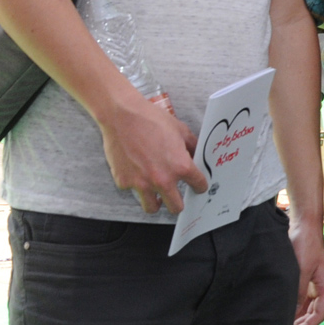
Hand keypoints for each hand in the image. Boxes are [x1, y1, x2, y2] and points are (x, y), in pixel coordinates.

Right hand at [98, 90, 206, 213]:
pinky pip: (133, 191)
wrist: (123, 117)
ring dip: (157, 202)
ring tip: (157, 194)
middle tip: (177, 197)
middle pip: (176, 207)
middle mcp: (162, 179)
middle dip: (179, 203)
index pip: (198, 185)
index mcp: (180, 167)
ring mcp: (142, 183)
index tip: (198, 187)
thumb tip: (196, 155)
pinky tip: (136, 172)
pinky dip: (136, 185)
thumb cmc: (152, 120)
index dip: (200, 186)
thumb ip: (191, 146)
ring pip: (152, 208)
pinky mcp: (124, 182)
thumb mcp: (180, 130)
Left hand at [289, 213, 323, 324]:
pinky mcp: (304, 279)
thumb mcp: (301, 271)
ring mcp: (312, 283)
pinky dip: (294, 306)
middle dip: (301, 323)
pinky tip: (284, 310)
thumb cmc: (306, 244)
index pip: (319, 313)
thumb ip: (299, 293)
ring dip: (296, 316)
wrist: (303, 226)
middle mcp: (320, 287)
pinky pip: (300, 298)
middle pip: (313, 312)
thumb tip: (293, 312)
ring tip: (283, 324)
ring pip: (306, 307)